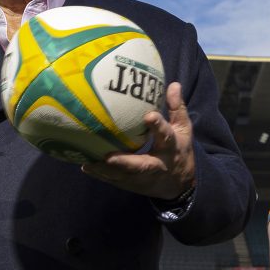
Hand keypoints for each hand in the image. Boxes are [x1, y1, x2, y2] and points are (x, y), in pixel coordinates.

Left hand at [82, 81, 196, 202]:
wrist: (180, 184)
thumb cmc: (179, 150)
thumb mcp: (183, 129)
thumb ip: (176, 108)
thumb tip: (173, 84)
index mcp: (171, 148)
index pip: (166, 136)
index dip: (158, 126)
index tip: (149, 116)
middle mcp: (158, 165)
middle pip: (142, 166)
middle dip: (125, 163)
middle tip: (109, 157)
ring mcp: (145, 178)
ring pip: (125, 176)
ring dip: (106, 171)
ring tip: (88, 162)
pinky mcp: (134, 185)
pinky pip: (116, 181)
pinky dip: (101, 175)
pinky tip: (85, 166)